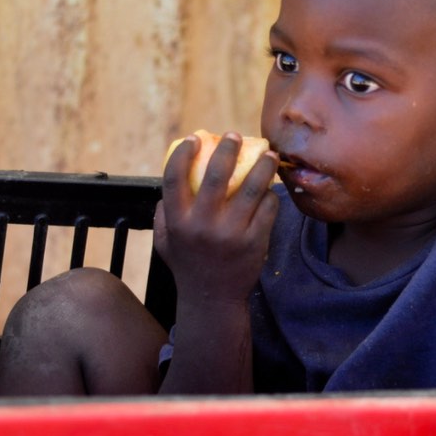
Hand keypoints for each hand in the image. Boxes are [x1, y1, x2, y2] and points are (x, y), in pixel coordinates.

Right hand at [154, 132, 279, 305]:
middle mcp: (203, 225)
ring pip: (251, 188)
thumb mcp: (166, 241)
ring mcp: (231, 234)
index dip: (182, 154)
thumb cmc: (188, 264)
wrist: (213, 299)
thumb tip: (174, 178)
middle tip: (235, 136)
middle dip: (228, 150)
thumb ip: (164, 213)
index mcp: (178, 222)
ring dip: (262, 166)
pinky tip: (271, 188)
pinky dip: (271, 195)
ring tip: (268, 154)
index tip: (194, 139)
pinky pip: (268, 208)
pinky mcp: (255, 242)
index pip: (174, 179)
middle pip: (215, 176)